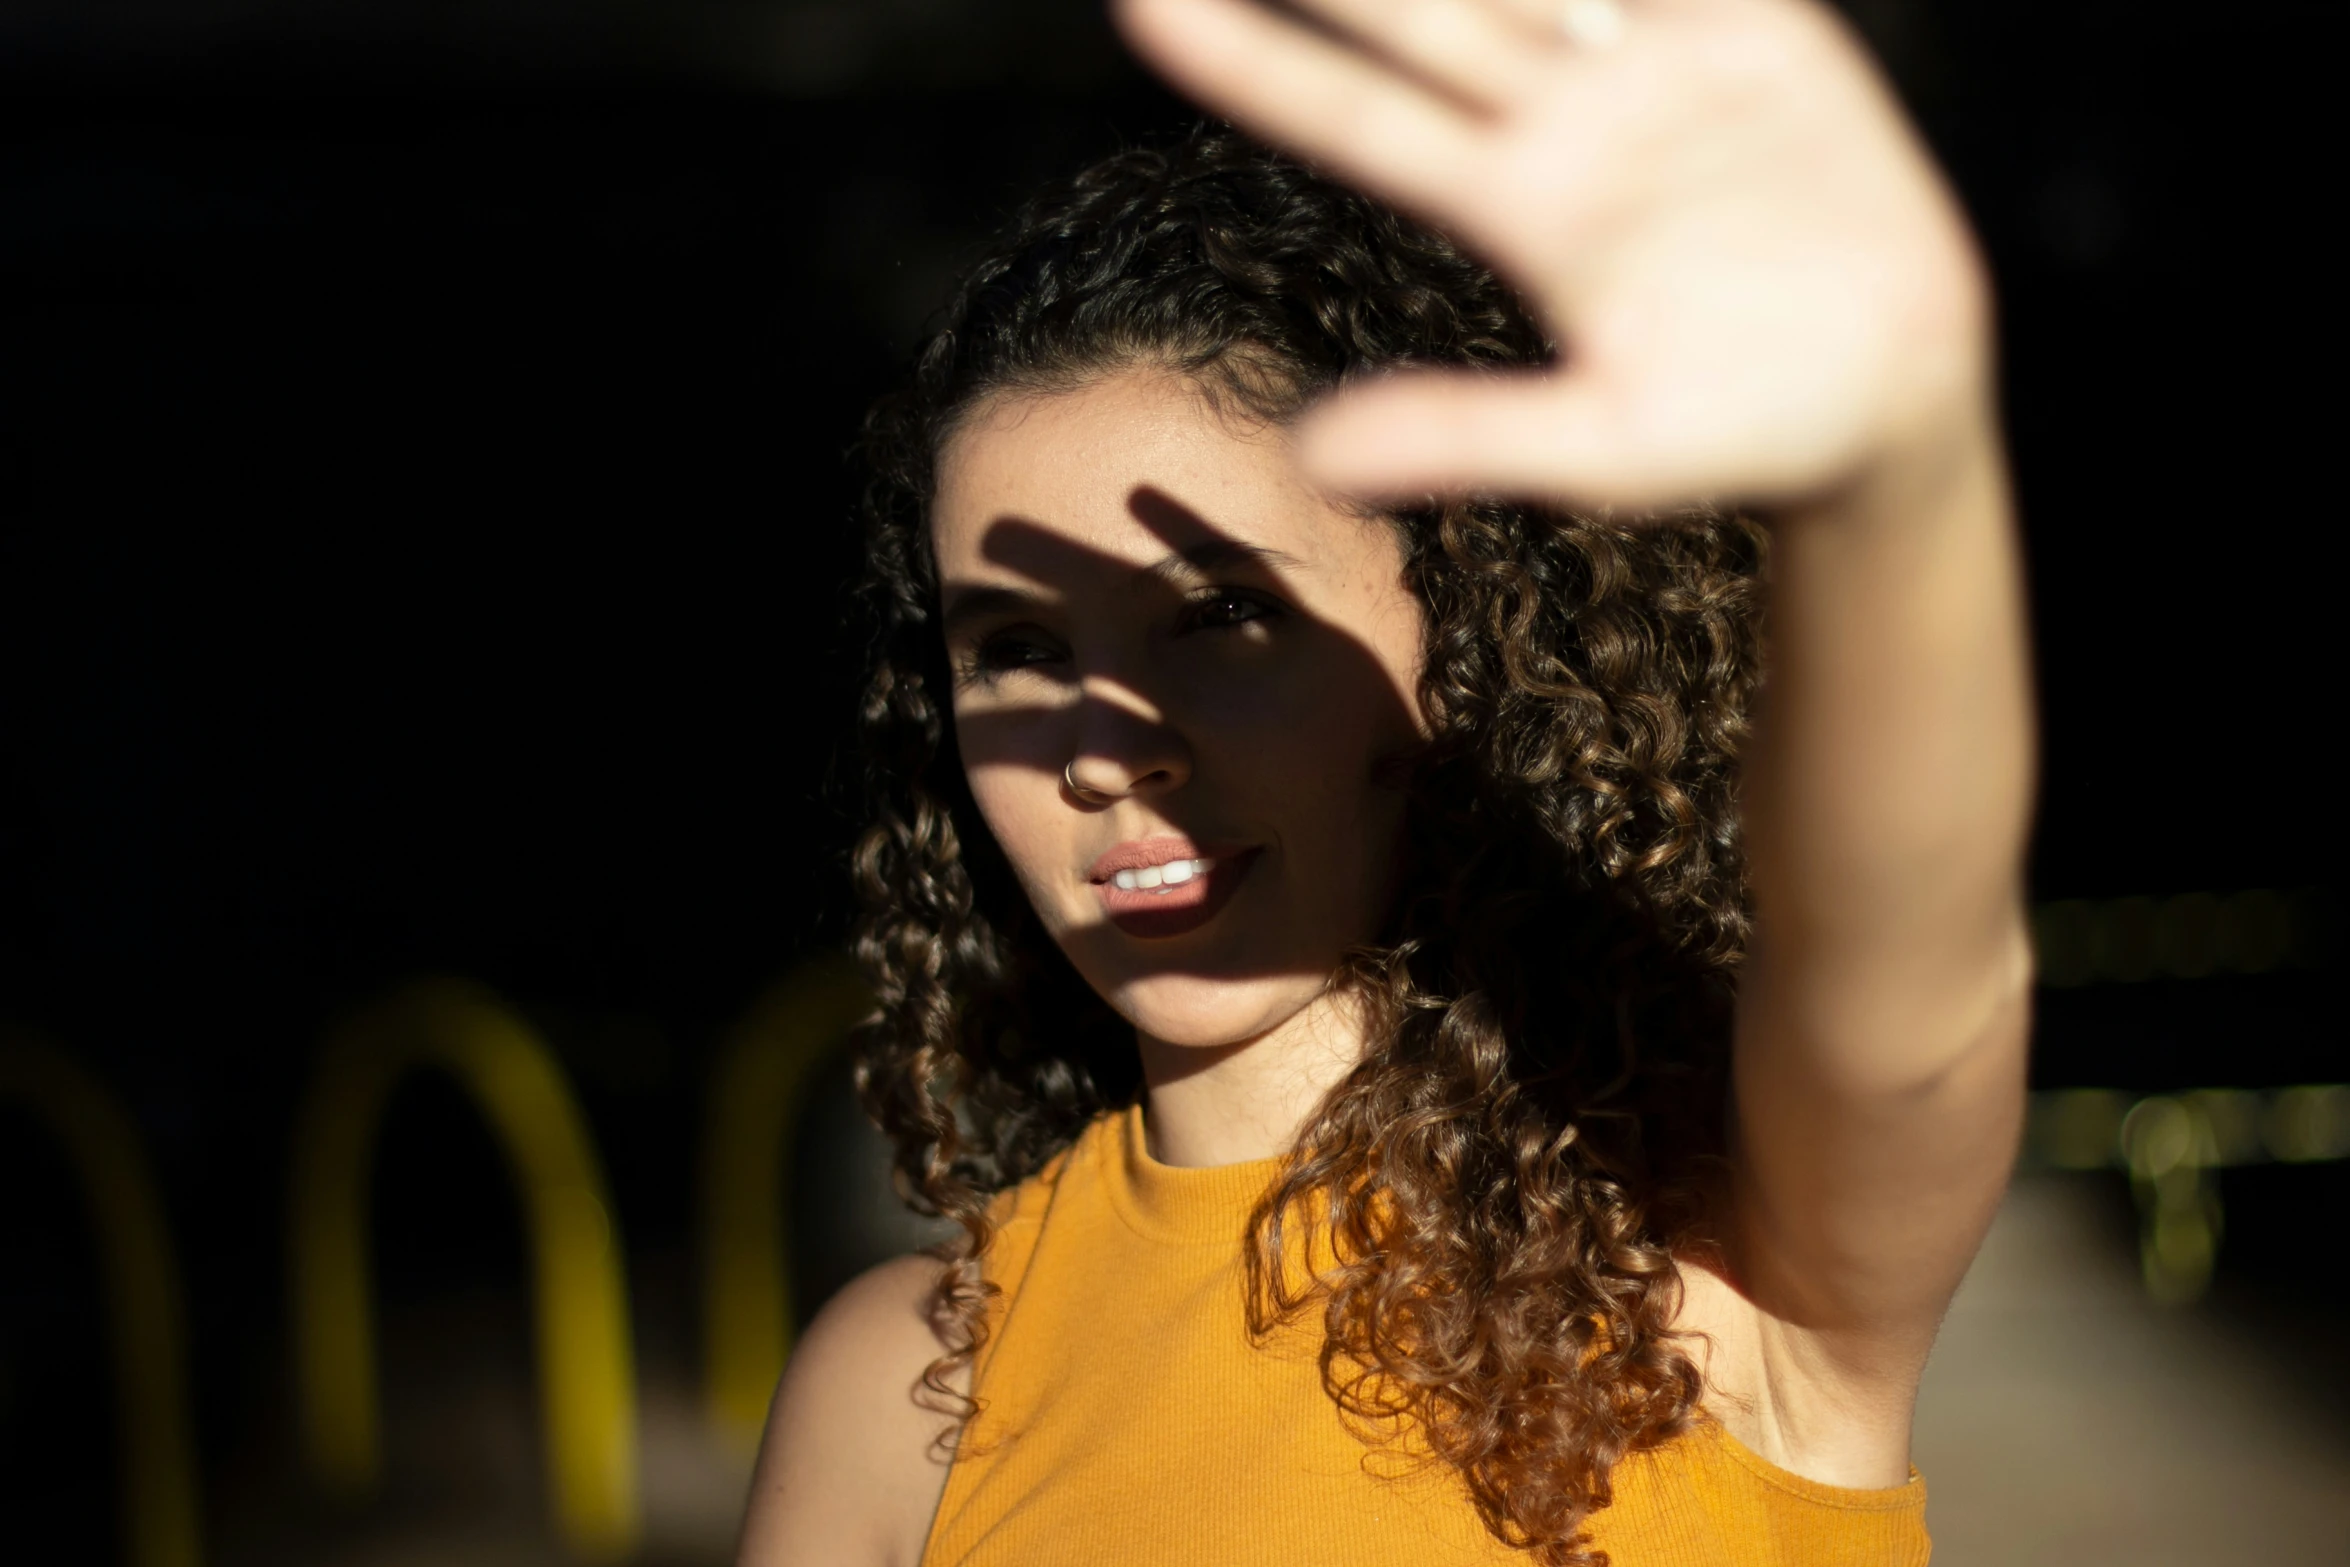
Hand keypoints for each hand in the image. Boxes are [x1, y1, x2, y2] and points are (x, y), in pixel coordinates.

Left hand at [1115, 0, 1993, 511]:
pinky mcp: (1756, 35)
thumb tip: (1308, 459)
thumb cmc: (1734, 436)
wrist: (1892, 396)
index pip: (1358, 118)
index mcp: (1517, 211)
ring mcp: (1654, 70)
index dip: (1253, 61)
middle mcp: (1563, 123)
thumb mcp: (1601, 449)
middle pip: (1422, 10)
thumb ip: (1464, 437)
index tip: (1137, 6)